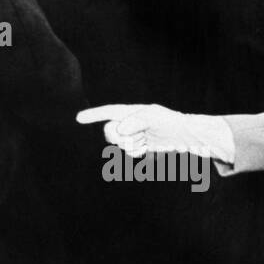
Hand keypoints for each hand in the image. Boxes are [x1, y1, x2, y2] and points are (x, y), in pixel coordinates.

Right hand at [78, 104, 230, 159]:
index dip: (94, 115)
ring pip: (119, 144)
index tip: (78, 118)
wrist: (184, 136)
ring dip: (132, 144)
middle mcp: (129, 122)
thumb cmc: (169, 122)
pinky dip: (136, 151)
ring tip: (146, 140)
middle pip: (110, 132)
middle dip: (119, 137)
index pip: (109, 112)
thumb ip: (135, 121)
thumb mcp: (153, 117)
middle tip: (137, 135)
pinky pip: (128, 152)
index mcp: (131, 111)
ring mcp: (134, 134)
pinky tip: (147, 147)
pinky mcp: (139, 145)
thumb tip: (120, 130)